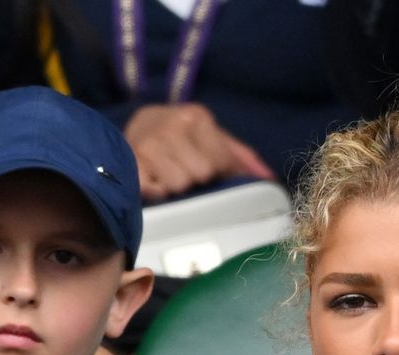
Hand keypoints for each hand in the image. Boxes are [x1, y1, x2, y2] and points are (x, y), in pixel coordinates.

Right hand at [124, 103, 274, 200]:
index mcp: (196, 117)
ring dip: (177, 187)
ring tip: (171, 175)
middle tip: (189, 173)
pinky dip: (156, 191)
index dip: (219, 172)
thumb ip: (242, 157)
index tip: (212, 170)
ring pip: (178, 185)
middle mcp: (171, 126)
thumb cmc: (186, 137)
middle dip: (199, 180)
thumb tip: (268, 178)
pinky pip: (151, 189)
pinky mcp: (130, 160)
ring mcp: (148, 143)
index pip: (220, 162)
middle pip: (200, 175)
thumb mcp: (214, 137)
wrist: (139, 123)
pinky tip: (156, 183)